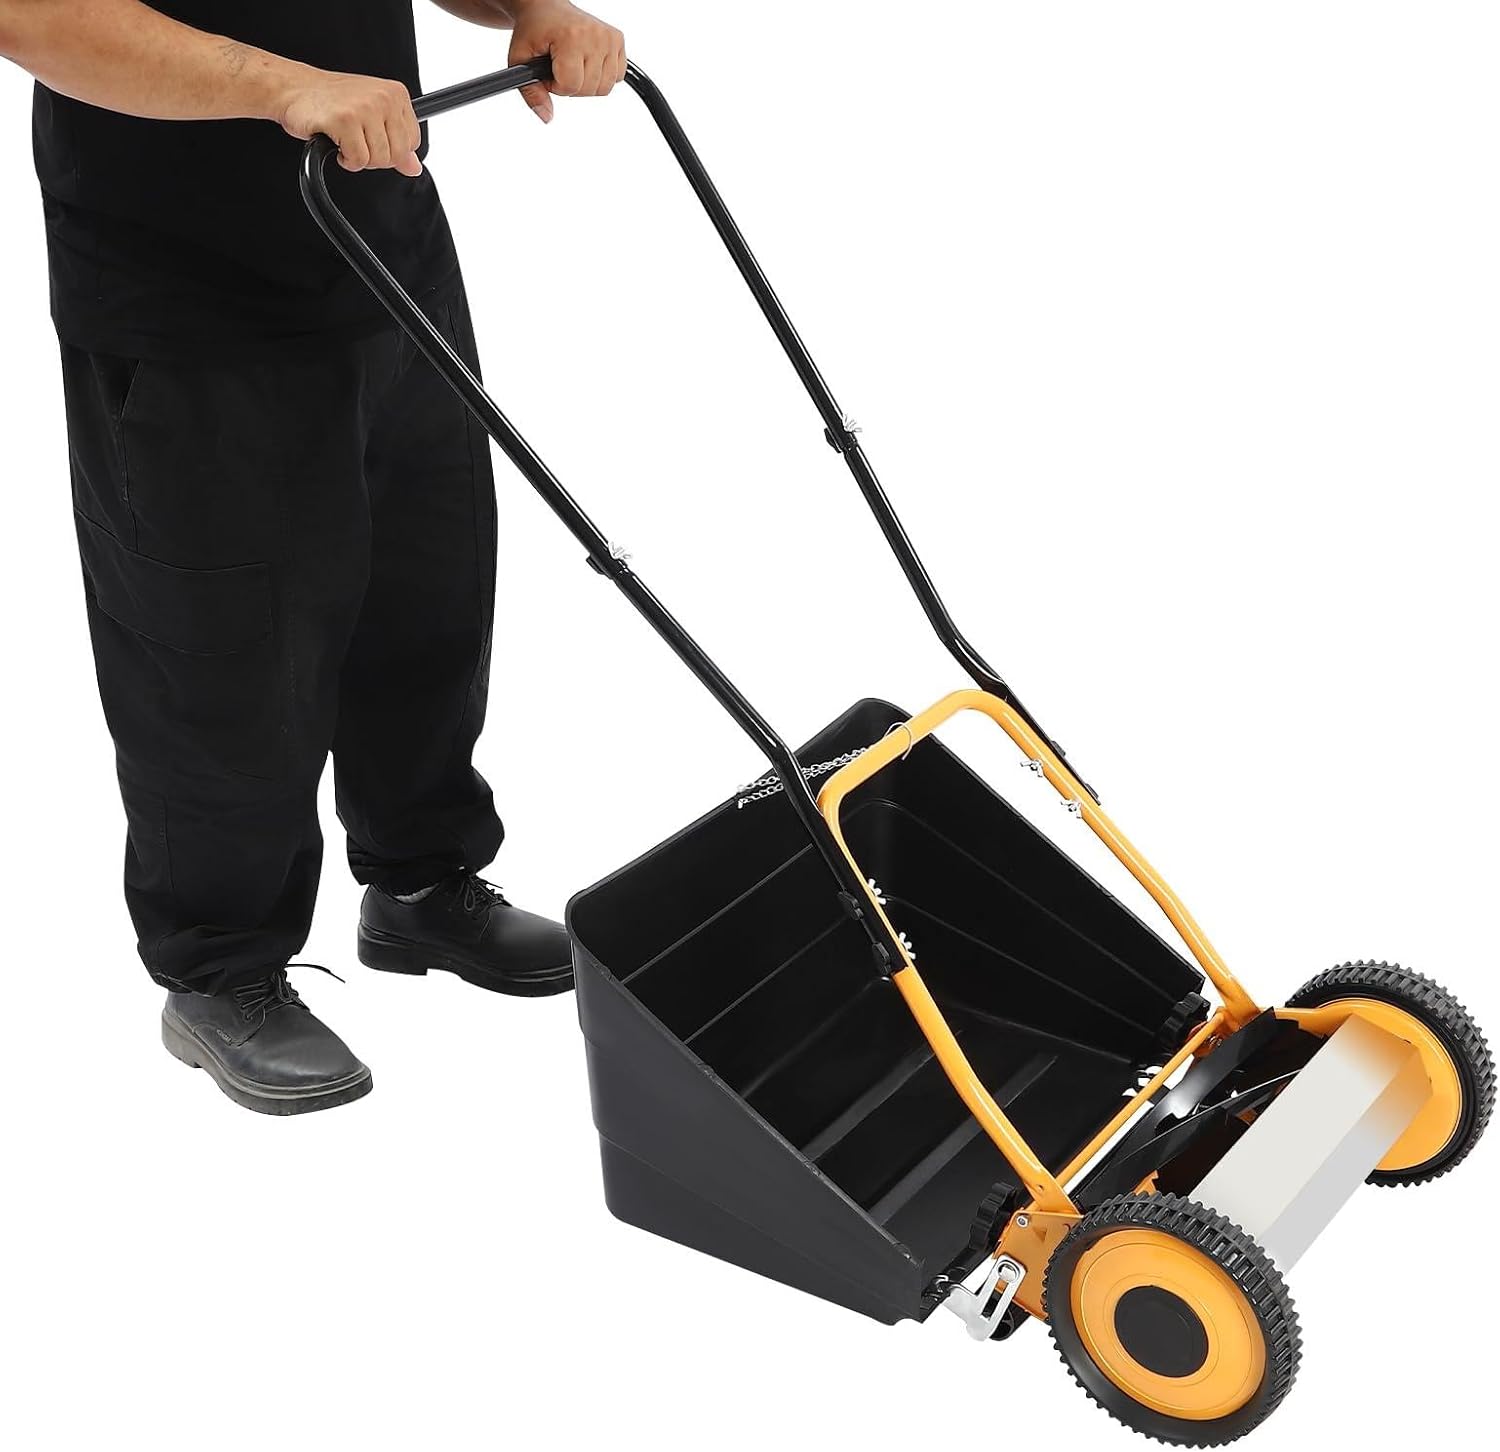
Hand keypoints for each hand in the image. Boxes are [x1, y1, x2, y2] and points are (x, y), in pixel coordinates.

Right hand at [276, 67, 423, 175]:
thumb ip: (396, 141)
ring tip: (344, 138)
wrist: (293, 88)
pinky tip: (335, 142)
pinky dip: (346, 160)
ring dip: (359, 158)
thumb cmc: (331, 101)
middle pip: (397, 155)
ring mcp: (364, 108)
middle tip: (356, 140)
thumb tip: (414, 167)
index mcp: (395, 94)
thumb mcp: (371, 116)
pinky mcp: (344, 120)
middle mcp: (383, 98)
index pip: (412, 143)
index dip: (391, 150)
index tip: (372, 138)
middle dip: (376, 157)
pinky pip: (358, 161)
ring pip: (379, 160)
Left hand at [508, 1, 625, 123]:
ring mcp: (609, 37)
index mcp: (571, 36)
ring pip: (605, 88)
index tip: (548, 70)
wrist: (546, 7)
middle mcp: (594, 35)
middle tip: (559, 67)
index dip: (555, 86)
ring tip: (572, 65)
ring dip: (586, 84)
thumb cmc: (533, 30)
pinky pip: (617, 77)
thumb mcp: (520, 60)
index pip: (571, 85)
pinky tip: (587, 63)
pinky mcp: (618, 40)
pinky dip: (601, 77)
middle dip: (571, 86)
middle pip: (589, 89)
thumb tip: (547, 117)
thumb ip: (530, 92)